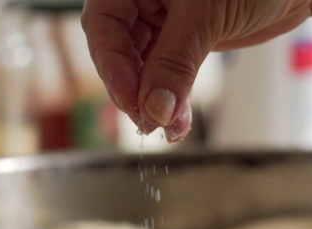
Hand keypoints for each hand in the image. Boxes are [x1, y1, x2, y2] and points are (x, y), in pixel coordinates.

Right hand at [81, 0, 311, 140]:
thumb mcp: (208, 16)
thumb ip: (176, 62)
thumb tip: (154, 111)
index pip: (103, 24)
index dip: (113, 66)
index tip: (133, 103)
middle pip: (117, 49)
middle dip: (133, 89)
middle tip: (150, 123)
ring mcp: (162, 18)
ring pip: (141, 66)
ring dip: (153, 100)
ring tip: (170, 129)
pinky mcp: (183, 39)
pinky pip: (165, 72)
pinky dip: (171, 97)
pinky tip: (178, 120)